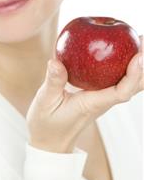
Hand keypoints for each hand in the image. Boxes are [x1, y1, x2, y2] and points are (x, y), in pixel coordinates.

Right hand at [26, 36, 142, 152]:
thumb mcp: (46, 102)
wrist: (52, 140)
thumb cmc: (48, 124)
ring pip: (130, 84)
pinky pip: (119, 81)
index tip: (139, 56)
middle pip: (134, 86)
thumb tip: (56, 60)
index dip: (133, 75)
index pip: (121, 92)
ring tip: (138, 41)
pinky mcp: (100, 96)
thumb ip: (53, 82)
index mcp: (93, 104)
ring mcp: (104, 99)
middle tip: (142, 39)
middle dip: (143, 64)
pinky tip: (121, 51)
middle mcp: (104, 101)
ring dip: (139, 65)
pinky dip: (127, 67)